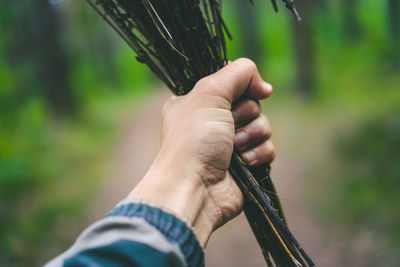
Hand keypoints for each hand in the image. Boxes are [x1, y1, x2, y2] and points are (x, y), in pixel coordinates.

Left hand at [128, 58, 274, 245]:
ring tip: (233, 148)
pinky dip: (258, 153)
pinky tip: (244, 162)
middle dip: (246, 113)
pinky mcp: (245, 164)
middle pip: (251, 102)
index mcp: (198, 102)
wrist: (195, 188)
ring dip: (252, 134)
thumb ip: (237, 73)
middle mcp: (213, 121)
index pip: (232, 82)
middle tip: (230, 124)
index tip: (251, 90)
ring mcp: (229, 143)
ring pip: (262, 125)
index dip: (244, 84)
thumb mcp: (210, 92)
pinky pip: (267, 148)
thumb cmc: (194, 139)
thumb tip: (264, 86)